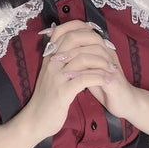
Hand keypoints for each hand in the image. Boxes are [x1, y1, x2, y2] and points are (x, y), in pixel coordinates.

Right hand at [21, 20, 119, 140]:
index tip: (94, 30)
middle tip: (109, 48)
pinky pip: (85, 79)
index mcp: (49, 58)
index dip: (78, 27)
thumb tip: (72, 50)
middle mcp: (51, 64)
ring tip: (113, 68)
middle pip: (73, 40)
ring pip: (82, 59)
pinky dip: (99, 78)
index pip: (61, 32)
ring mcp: (57, 77)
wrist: (35, 120)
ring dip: (101, 62)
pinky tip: (108, 81)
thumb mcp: (50, 76)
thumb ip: (58, 62)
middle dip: (94, 42)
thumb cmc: (47, 98)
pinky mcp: (63, 92)